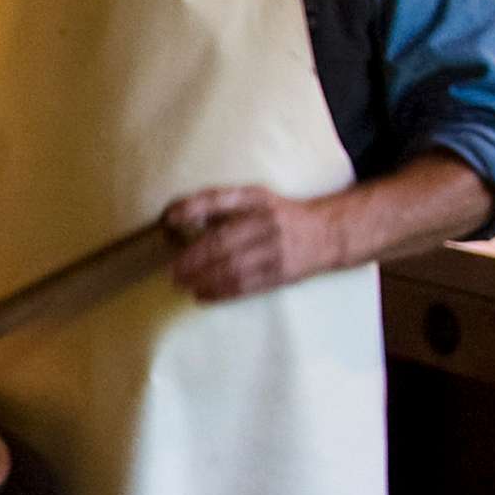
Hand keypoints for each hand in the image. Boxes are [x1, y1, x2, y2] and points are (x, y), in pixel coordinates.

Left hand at [161, 183, 331, 302]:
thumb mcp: (256, 199)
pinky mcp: (281, 272)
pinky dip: (221, 292)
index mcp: (256, 199)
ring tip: (183, 285)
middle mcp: (265, 221)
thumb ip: (222, 206)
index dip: (192, 208)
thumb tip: (178, 216)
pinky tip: (203, 296)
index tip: (168, 218)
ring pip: (232, 267)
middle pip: (222, 241)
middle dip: (192, 257)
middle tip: (172, 270)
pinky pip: (246, 285)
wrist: (327, 233)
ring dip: (203, 279)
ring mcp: (274, 248)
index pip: (219, 199)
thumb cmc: (280, 215)